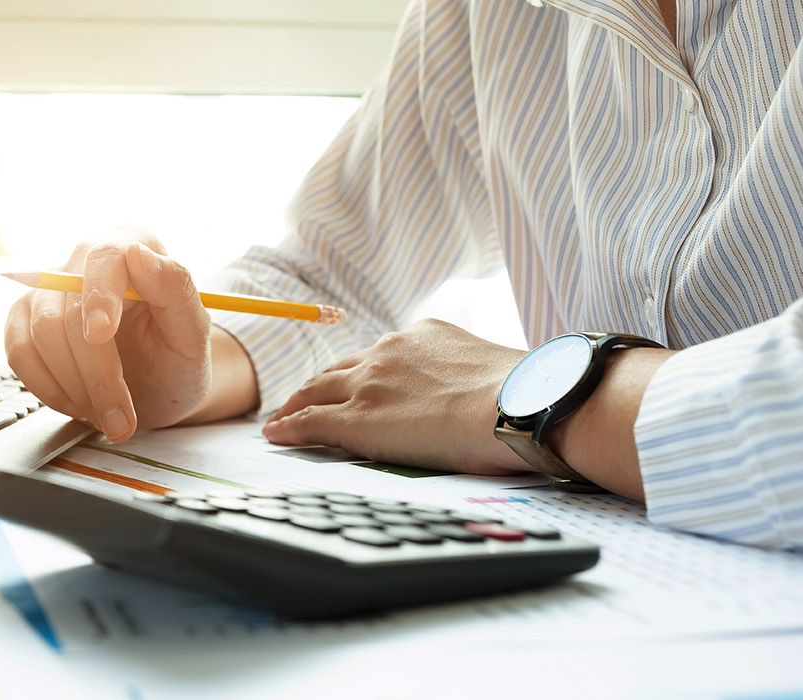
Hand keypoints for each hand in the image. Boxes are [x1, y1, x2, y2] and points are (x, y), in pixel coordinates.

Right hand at [4, 228, 212, 440]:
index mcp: (133, 243)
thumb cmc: (178, 359)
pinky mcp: (25, 319)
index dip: (99, 296)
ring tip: (107, 414)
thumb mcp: (193, 334)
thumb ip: (176, 290)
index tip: (100, 335)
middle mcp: (85, 258)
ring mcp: (50, 288)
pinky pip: (18, 352)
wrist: (157, 387)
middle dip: (95, 373)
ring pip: (40, 334)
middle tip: (121, 419)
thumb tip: (137, 253)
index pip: (105, 258)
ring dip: (74, 387)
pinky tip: (78, 404)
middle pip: (70, 309)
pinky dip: (46, 388)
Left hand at [262, 318, 528, 474]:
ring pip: (317, 391)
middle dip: (319, 384)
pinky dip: (288, 428)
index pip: (379, 355)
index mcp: (423, 335)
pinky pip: (309, 422)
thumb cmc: (525, 397)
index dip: (359, 371)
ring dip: (297, 404)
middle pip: (339, 368)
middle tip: (303, 398)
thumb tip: (485, 396)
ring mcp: (368, 384)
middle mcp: (388, 352)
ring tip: (282, 417)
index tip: (350, 381)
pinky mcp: (356, 419)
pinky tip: (276, 435)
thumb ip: (469, 376)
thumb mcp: (492, 369)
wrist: (521, 404)